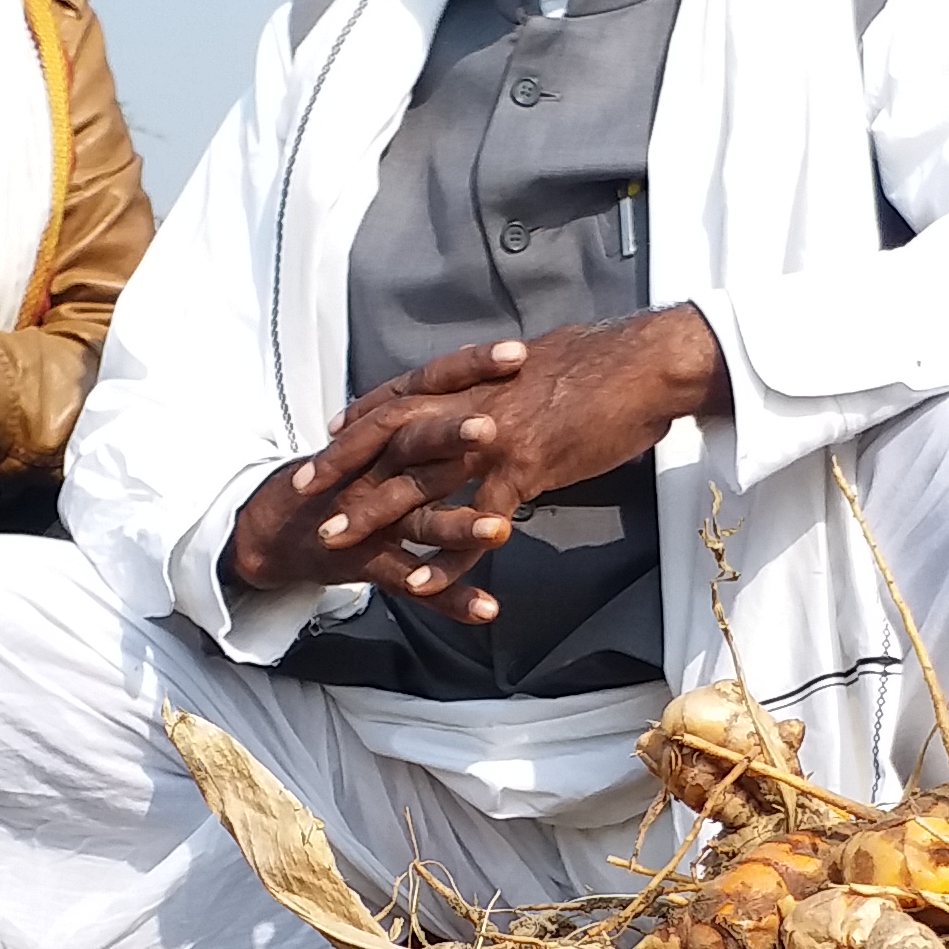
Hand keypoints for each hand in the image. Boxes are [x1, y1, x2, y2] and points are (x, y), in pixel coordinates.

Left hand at [226, 310, 729, 613]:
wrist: (649, 366)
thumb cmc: (609, 365)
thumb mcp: (545, 366)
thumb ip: (512, 384)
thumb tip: (505, 385)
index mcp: (476, 377)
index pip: (401, 396)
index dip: (361, 418)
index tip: (329, 435)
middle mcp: (473, 403)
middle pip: (388, 435)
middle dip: (341, 464)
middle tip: (299, 492)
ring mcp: (495, 436)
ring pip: (417, 480)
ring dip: (373, 512)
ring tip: (335, 542)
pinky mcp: (525, 469)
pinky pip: (474, 521)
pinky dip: (446, 555)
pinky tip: (420, 583)